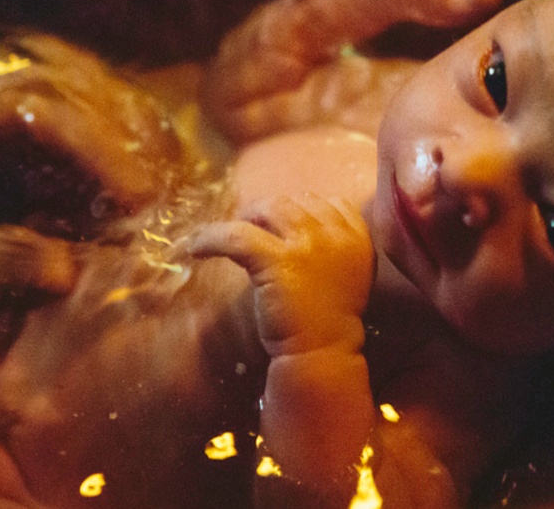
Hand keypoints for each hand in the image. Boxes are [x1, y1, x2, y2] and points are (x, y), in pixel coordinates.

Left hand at [186, 195, 373, 355]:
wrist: (322, 352)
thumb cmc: (330, 319)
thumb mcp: (347, 273)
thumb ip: (332, 244)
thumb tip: (294, 222)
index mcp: (357, 236)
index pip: (330, 202)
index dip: (304, 209)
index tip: (285, 226)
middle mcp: (336, 234)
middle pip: (297, 201)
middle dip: (272, 211)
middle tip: (252, 229)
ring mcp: (308, 244)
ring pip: (269, 207)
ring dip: (247, 217)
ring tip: (232, 236)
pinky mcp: (278, 259)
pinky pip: (237, 235)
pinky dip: (211, 238)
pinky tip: (196, 249)